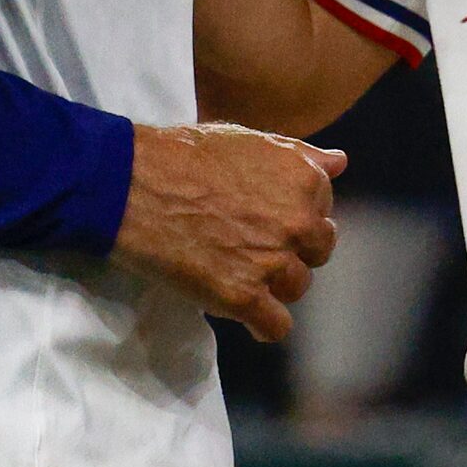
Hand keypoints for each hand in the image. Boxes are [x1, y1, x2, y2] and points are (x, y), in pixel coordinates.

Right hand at [113, 121, 343, 342]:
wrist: (128, 184)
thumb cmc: (180, 154)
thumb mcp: (244, 139)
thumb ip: (298, 155)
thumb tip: (339, 162)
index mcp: (303, 180)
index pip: (323, 212)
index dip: (291, 216)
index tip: (259, 214)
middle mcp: (298, 222)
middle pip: (315, 254)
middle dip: (287, 250)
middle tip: (245, 241)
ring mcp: (272, 262)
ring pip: (295, 288)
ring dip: (270, 283)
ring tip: (231, 267)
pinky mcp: (243, 297)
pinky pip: (274, 326)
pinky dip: (260, 322)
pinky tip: (236, 304)